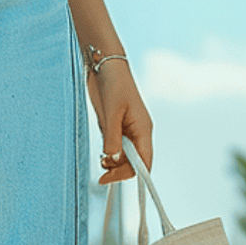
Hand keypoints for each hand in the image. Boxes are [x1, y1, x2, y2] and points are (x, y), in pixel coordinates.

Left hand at [86, 57, 152, 184]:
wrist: (105, 66)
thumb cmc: (114, 85)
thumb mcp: (111, 111)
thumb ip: (112, 136)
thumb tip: (112, 158)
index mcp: (143, 130)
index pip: (144, 161)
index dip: (132, 174)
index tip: (112, 179)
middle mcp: (138, 133)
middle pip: (134, 162)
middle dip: (120, 171)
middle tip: (101, 175)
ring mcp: (126, 130)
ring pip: (124, 156)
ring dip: (113, 164)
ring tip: (101, 162)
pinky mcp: (115, 126)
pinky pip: (115, 147)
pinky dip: (109, 155)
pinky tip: (101, 155)